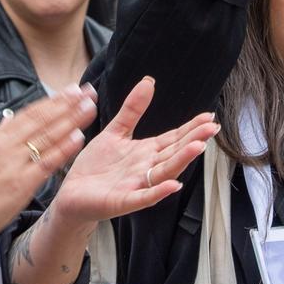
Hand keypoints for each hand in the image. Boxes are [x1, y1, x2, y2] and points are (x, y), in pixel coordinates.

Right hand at [0, 86, 96, 283]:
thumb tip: (10, 119)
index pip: (30, 113)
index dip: (53, 100)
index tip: (70, 90)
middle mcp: (5, 147)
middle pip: (42, 119)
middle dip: (68, 104)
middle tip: (88, 90)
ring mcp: (14, 164)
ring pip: (47, 136)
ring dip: (71, 119)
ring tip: (90, 106)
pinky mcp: (20, 184)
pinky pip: (46, 162)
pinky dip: (64, 148)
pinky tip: (79, 136)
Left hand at [4, 77, 218, 283]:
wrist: (71, 194)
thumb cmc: (96, 166)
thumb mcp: (115, 132)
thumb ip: (133, 109)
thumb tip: (149, 81)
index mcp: (146, 152)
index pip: (174, 138)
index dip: (191, 128)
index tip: (209, 117)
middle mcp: (146, 169)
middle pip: (174, 153)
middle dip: (193, 140)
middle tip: (212, 128)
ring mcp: (136, 186)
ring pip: (164, 173)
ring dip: (181, 161)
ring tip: (198, 147)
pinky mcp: (121, 201)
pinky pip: (142, 198)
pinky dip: (158, 192)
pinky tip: (172, 185)